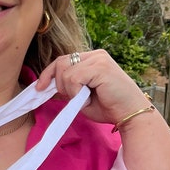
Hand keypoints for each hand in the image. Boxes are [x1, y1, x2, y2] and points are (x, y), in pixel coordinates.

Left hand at [38, 48, 169, 169]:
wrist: (129, 114)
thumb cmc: (109, 107)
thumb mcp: (81, 96)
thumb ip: (68, 87)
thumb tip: (46, 86)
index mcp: (91, 59)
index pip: (62, 60)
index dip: (48, 73)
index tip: (39, 88)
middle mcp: (95, 55)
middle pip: (60, 62)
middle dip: (58, 84)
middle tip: (72, 98)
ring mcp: (98, 59)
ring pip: (65, 72)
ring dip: (69, 90)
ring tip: (84, 98)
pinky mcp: (100, 67)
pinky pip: (74, 78)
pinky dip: (75, 92)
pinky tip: (88, 97)